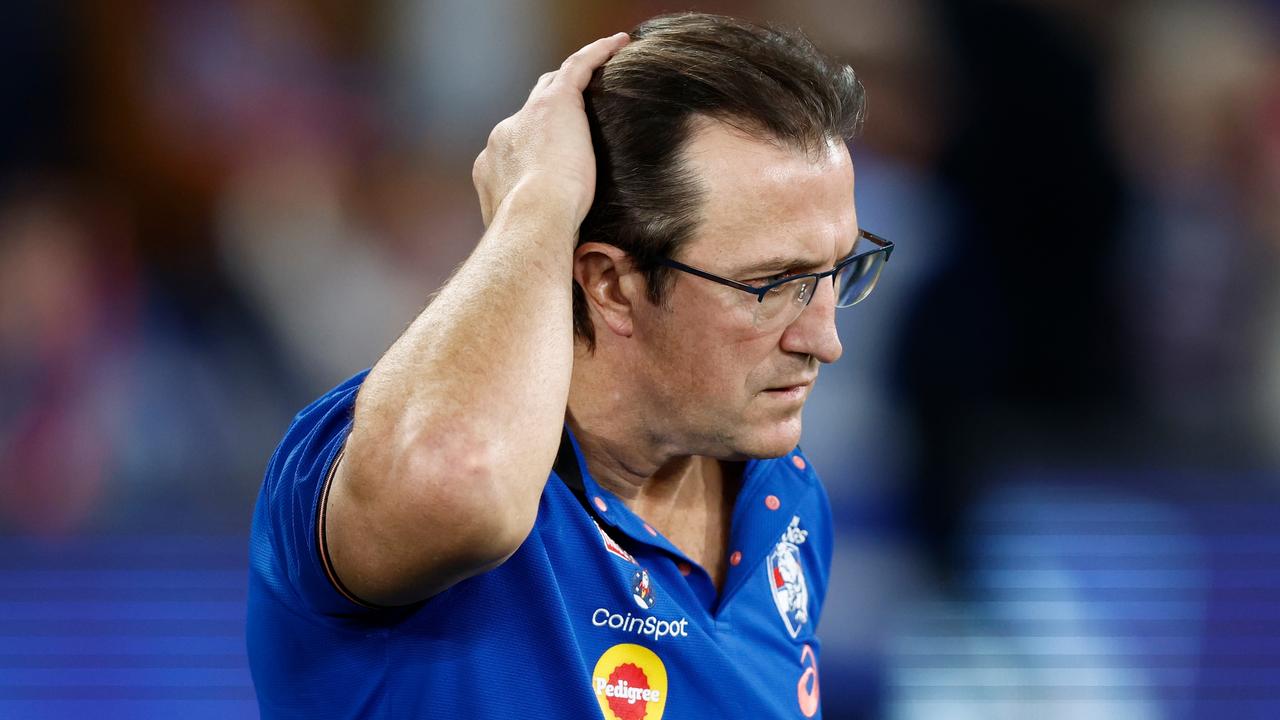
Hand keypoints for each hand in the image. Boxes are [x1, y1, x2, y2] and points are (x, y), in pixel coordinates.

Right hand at [472, 32, 630, 230]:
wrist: (532, 222)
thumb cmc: (535, 242)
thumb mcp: (530, 239)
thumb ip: (540, 237)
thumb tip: (560, 264)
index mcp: (492, 167)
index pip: (516, 148)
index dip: (533, 150)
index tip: (552, 161)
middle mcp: (503, 136)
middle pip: (530, 113)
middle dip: (546, 112)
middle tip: (574, 114)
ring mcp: (526, 117)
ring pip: (552, 85)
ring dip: (573, 77)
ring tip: (597, 70)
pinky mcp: (556, 101)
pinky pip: (578, 66)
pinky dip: (598, 54)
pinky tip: (620, 44)